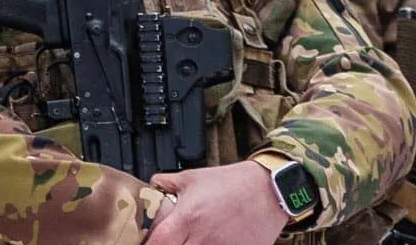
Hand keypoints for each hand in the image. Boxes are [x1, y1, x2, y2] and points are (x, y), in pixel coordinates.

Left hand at [147, 161, 296, 244]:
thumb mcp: (192, 177)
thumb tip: (148, 191)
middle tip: (170, 240)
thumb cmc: (231, 184)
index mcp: (189, 217)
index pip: (159, 242)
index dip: (149, 244)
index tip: (147, 241)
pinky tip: (209, 241)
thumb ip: (166, 185)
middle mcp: (204, 238)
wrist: (268, 190)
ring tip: (191, 239)